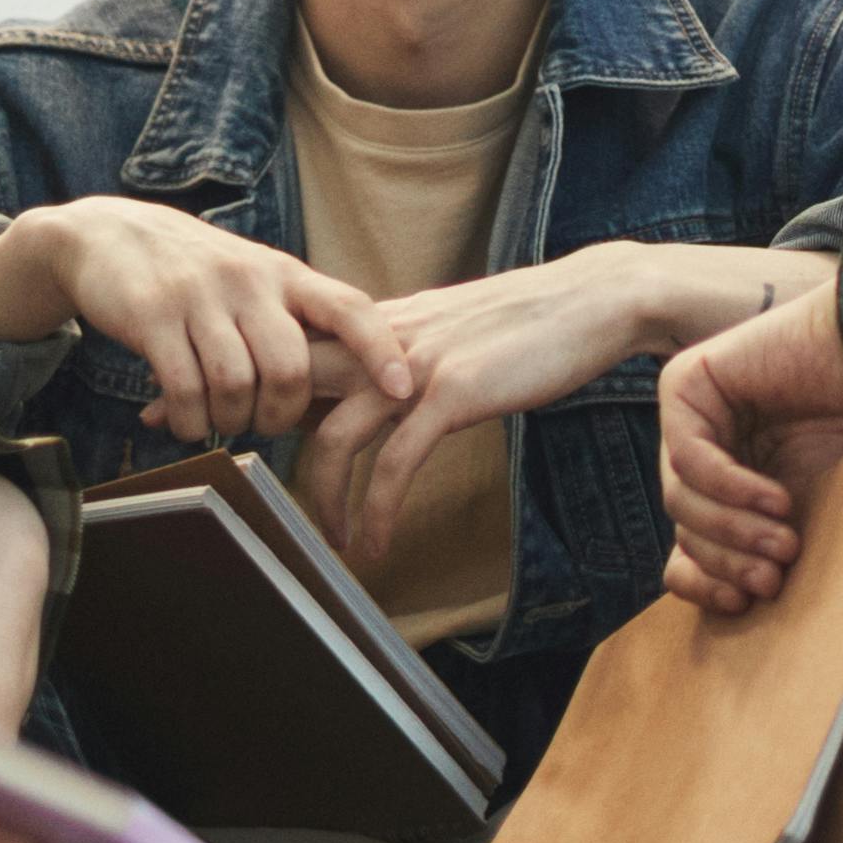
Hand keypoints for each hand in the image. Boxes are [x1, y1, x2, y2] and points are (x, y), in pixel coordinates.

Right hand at [0, 199, 414, 447]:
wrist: (107, 235)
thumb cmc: (197, 273)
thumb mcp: (255, 279)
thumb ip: (297, 319)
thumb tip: (357, 379)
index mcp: (285, 274)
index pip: (350, 308)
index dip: (380, 351)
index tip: (402, 391)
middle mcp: (249, 281)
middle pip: (291, 367)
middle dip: (283, 414)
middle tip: (266, 423)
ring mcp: (200, 298)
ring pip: (237, 384)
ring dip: (232, 420)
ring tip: (221, 420)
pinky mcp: (152, 318)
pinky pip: (184, 389)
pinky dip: (190, 421)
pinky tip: (185, 422)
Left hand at [299, 243, 817, 573]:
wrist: (595, 298)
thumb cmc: (533, 318)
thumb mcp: (452, 323)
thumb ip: (406, 347)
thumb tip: (378, 381)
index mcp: (381, 321)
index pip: (297, 354)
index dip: (263, 395)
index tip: (248, 437)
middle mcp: (385, 338)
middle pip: (293, 392)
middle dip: (262, 441)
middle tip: (265, 497)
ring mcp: (416, 365)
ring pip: (332, 437)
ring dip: (321, 499)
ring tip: (330, 541)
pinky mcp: (453, 393)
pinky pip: (395, 466)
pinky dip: (377, 512)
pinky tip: (377, 544)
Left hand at [655, 283, 842, 615]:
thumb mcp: (813, 507)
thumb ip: (771, 546)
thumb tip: (733, 606)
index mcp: (725, 485)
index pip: (686, 550)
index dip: (706, 584)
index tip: (744, 606)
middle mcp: (700, 452)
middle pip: (684, 529)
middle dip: (728, 561)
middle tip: (773, 581)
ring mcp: (689, 418)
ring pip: (680, 500)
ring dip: (734, 531)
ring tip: (785, 543)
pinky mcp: (686, 385)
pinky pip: (690, 456)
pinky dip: (732, 488)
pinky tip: (778, 500)